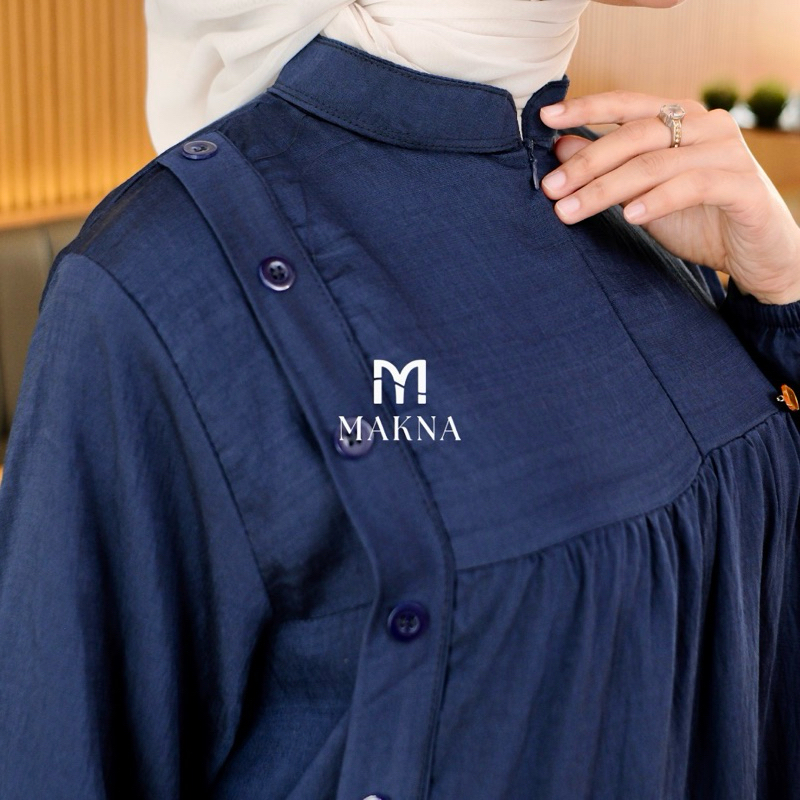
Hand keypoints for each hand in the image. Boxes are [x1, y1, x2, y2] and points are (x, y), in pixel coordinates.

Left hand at [539, 91, 799, 304]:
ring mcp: (728, 153)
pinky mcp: (744, 187)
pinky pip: (694, 186)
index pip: (628, 104)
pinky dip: (658, 200)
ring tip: (570, 211)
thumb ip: (609, 169)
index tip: (545, 117)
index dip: (587, 108)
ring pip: (657, 163)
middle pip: (637, 135)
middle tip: (550, 188)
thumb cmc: (697, 220)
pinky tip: (631, 216)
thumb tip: (560, 146)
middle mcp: (707, 126)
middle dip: (587, 162)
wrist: (756, 255)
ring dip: (607, 188)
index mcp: (683, 119)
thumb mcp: (642, 194)